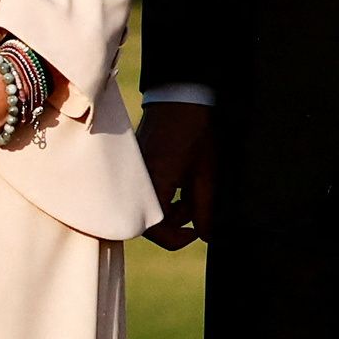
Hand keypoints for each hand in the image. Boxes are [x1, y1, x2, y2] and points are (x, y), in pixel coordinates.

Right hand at [137, 101, 212, 247]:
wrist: (178, 99)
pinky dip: (158, 197)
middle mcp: (135, 182)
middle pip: (145, 222)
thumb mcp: (206, 175)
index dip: (177, 239)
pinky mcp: (132, 167)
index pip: (155, 230)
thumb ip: (205, 209)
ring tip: (188, 198)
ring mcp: (132, 173)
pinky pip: (140, 193)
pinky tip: (176, 185)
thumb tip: (205, 235)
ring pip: (143, 207)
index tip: (195, 234)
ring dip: (166, 211)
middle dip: (171, 224)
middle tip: (194, 213)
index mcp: (154, 184)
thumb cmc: (195, 133)